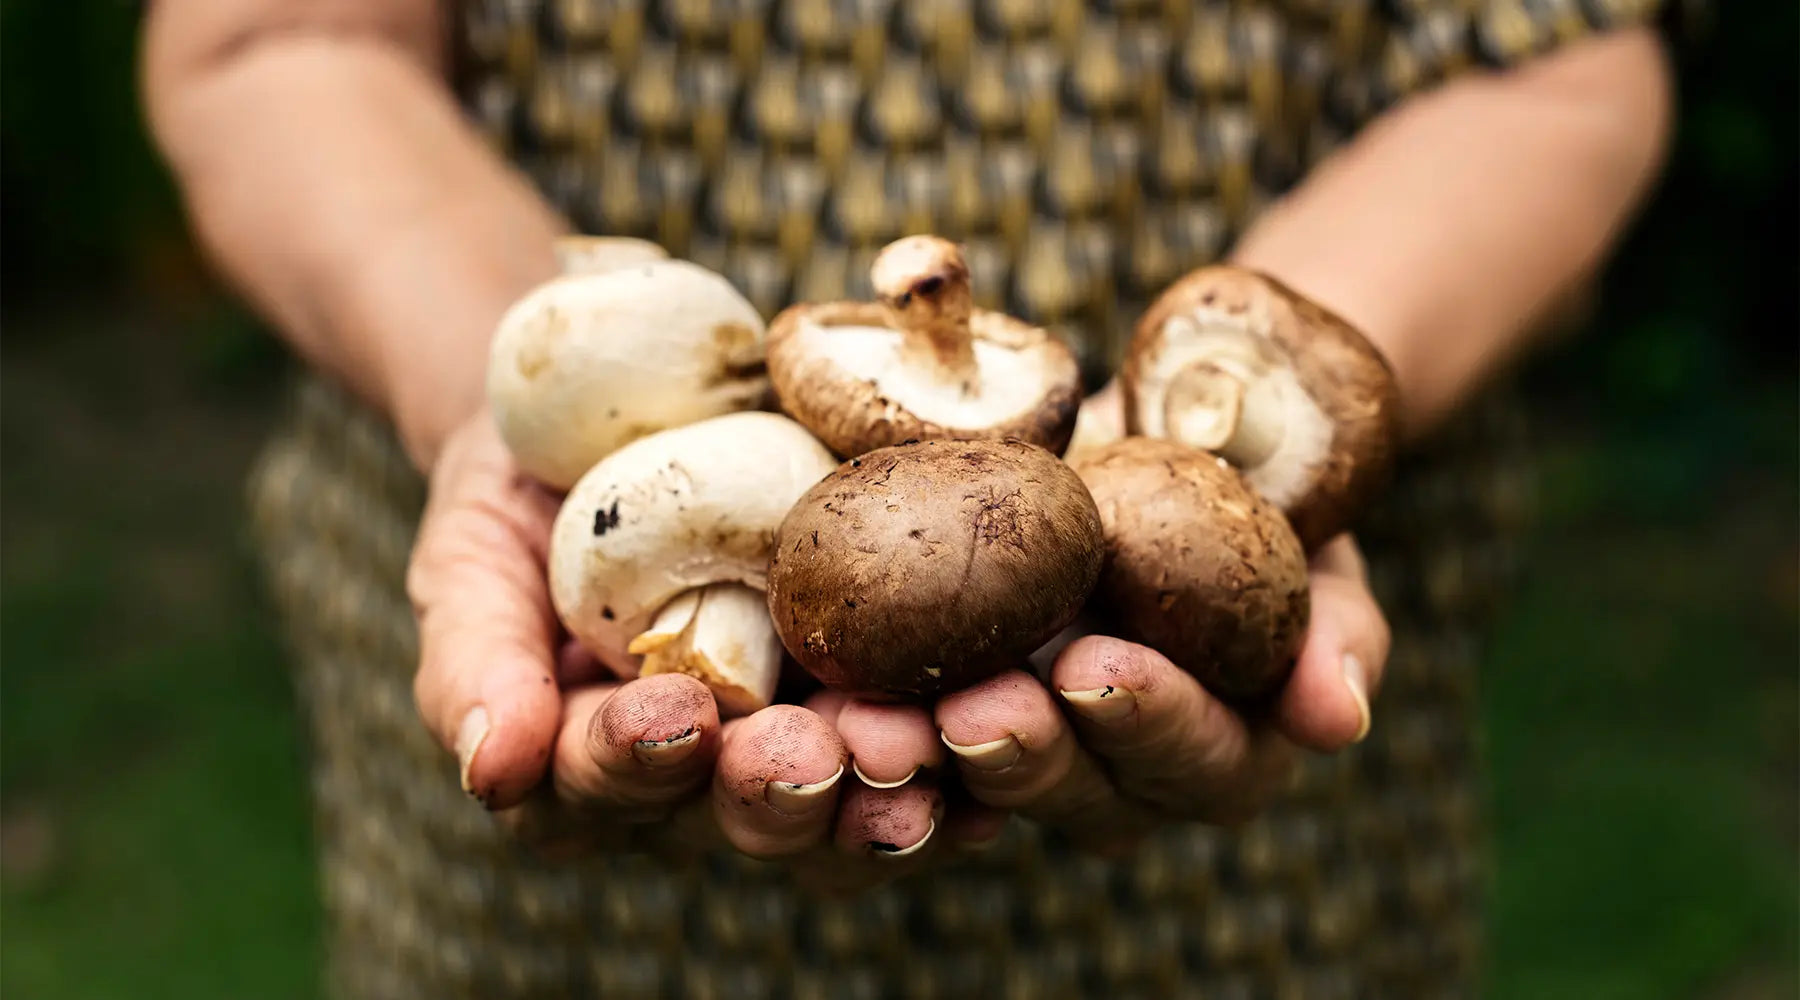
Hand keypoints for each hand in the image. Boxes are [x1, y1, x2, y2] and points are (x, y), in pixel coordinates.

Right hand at [404, 409, 998, 887]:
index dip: (633, 764)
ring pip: (857, 802)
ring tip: (917, 741)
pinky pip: (950, 740)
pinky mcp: (899, 691)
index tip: (672, 711)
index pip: (600, 792)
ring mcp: (814, 740)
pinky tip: (1009, 710)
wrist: (625, 410)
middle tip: (813, 752)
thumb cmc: (527, 498)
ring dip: (889, 784)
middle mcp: (712, 780)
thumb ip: (474, 657)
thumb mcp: (470, 557)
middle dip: (781, 793)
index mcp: (597, 765)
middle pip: (748, 821)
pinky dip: (979, 737)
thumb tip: (491, 767)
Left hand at [828, 534, 1385, 855]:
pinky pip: (907, 729)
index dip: (1149, 723)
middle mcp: (1124, 777)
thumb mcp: (1317, 549)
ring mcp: (1032, 750)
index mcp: (1222, 754)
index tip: (1097, 666)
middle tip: (970, 709)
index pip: (1196, 763)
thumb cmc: (1264, 503)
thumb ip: (1334, 631)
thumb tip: (1334, 718)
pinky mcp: (950, 708)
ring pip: (977, 783)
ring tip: (877, 717)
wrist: (1167, 437)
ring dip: (924, 756)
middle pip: (1076, 794)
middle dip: (1022, 754)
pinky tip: (822, 690)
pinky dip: (862, 716)